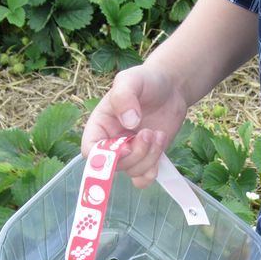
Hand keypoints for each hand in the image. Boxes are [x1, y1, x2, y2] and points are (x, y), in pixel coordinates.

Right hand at [81, 64, 188, 187]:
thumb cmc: (146, 81)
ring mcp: (129, 153)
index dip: (105, 156)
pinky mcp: (146, 159)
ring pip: (132, 171)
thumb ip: (124, 97)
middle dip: (135, 154)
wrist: (170, 89)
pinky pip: (142, 179)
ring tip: (159, 134)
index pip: (90, 151)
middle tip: (149, 132)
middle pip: (114, 166)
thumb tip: (129, 123)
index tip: (126, 146)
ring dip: (149, 158)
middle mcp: (111, 143)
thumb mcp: (131, 80)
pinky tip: (160, 150)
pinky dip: (152, 172)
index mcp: (99, 125)